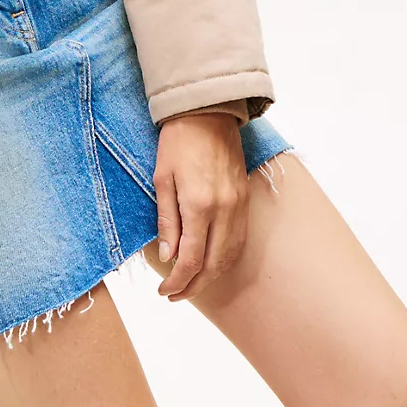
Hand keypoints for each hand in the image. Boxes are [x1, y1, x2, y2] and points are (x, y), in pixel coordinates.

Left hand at [152, 112, 248, 301]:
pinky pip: (239, 240)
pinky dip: (225, 258)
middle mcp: (224, 210)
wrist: (207, 112)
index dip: (178, 281)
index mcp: (199, 205)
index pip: (191, 259)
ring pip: (230, 256)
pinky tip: (212, 263)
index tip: (164, 291)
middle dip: (194, 286)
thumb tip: (168, 256)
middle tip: (174, 294)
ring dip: (211, 276)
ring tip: (191, 284)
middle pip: (214, 265)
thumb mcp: (161, 178)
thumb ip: (167, 220)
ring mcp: (238, 205)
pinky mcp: (245, 199)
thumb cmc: (177, 141)